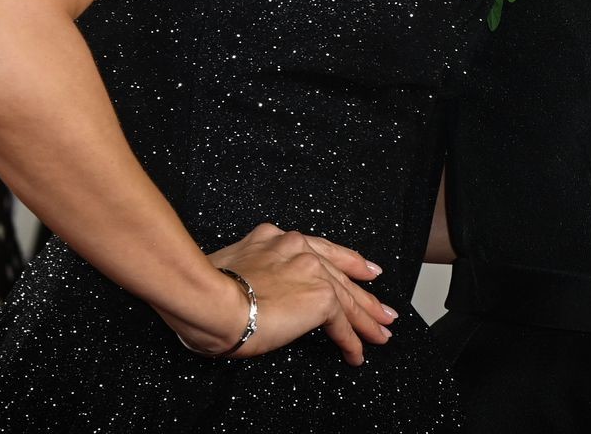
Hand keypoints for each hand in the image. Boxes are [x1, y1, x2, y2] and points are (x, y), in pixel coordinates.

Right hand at [159, 223, 397, 364]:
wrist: (210, 299)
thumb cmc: (206, 291)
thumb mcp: (232, 267)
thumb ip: (254, 271)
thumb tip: (254, 291)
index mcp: (274, 238)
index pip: (321, 250)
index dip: (348, 262)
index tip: (365, 269)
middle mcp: (296, 247)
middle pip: (341, 273)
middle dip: (365, 294)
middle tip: (383, 309)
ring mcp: (311, 269)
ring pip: (347, 298)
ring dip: (366, 320)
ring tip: (381, 334)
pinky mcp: (320, 297)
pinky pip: (342, 323)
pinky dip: (352, 341)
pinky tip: (357, 353)